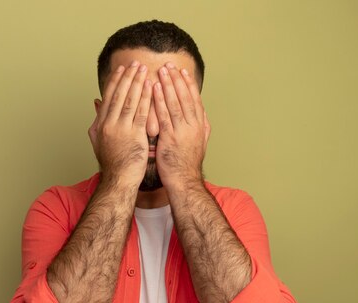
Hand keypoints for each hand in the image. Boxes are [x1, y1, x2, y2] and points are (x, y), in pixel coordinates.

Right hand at [88, 61, 152, 186]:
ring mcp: (121, 130)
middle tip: (134, 62)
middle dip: (127, 77)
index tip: (121, 69)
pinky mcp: (134, 136)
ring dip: (137, 83)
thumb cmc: (113, 163)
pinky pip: (141, 112)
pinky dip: (146, 98)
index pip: (108, 97)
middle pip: (118, 95)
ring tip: (144, 69)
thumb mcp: (98, 140)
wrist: (118, 180)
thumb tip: (96, 102)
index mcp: (101, 124)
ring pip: (129, 100)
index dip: (115, 81)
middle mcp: (109, 124)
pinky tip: (151, 87)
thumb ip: (97, 120)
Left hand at [152, 62, 210, 188]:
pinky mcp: (170, 138)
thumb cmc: (187, 164)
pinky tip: (155, 89)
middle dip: (177, 80)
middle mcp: (193, 126)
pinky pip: (164, 115)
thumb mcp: (200, 143)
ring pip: (176, 103)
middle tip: (170, 65)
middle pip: (185, 97)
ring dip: (169, 85)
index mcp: (200, 126)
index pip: (195, 100)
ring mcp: (182, 131)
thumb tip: (202, 113)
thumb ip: (201, 126)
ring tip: (162, 71)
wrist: (185, 181)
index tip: (183, 71)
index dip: (189, 85)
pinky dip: (160, 101)